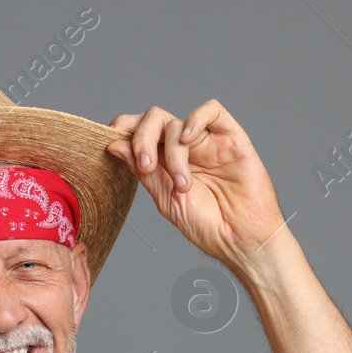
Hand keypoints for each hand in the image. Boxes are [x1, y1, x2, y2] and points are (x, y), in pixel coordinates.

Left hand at [107, 99, 286, 272]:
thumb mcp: (166, 200)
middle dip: (143, 137)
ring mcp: (208, 142)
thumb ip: (143, 172)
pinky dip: (196, 118)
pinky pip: (213, 111)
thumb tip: (115, 144)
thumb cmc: (208, 226)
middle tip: (146, 165)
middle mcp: (185, 148)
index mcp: (165, 162)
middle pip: (155, 120)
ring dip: (173, 152)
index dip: (124, 129)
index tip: (110, 142)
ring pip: (178, 122)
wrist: (241, 240)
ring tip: (183, 184)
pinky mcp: (232, 139)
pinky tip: (189, 139)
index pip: (140, 132)